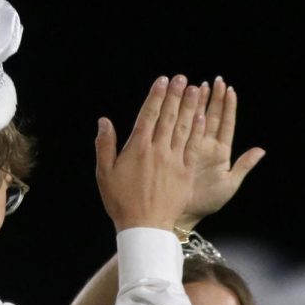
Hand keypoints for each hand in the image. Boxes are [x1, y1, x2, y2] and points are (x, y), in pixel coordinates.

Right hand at [95, 75, 204, 231]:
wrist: (145, 226)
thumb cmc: (121, 202)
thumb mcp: (105, 174)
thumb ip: (104, 146)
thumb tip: (104, 121)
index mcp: (137, 148)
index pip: (148, 115)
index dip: (156, 96)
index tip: (162, 81)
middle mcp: (157, 150)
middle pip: (168, 117)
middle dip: (175, 95)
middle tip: (182, 78)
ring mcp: (173, 160)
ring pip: (183, 128)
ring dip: (189, 107)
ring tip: (195, 90)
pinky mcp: (185, 172)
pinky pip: (192, 147)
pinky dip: (196, 130)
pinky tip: (200, 117)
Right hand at [176, 77, 264, 229]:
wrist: (183, 213)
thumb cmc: (206, 202)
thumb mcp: (230, 185)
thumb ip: (244, 165)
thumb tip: (261, 150)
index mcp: (220, 152)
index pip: (225, 123)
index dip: (227, 107)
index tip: (229, 90)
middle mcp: (207, 147)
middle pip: (211, 118)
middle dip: (214, 99)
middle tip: (215, 81)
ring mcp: (191, 148)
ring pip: (197, 121)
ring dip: (199, 103)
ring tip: (201, 85)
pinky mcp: (178, 153)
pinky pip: (183, 131)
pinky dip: (185, 117)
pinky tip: (187, 104)